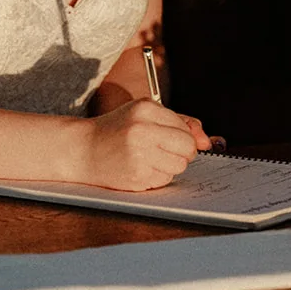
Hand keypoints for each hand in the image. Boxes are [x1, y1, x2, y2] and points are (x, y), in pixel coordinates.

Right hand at [81, 99, 202, 191]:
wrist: (82, 149)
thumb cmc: (118, 130)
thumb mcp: (145, 115)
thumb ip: (181, 123)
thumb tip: (207, 142)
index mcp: (145, 109)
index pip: (186, 130)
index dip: (182, 137)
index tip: (166, 138)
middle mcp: (142, 130)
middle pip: (187, 149)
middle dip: (182, 152)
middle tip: (162, 150)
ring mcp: (139, 155)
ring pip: (179, 166)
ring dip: (169, 165)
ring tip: (147, 158)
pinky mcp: (136, 176)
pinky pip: (165, 180)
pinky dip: (157, 176)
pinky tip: (139, 168)